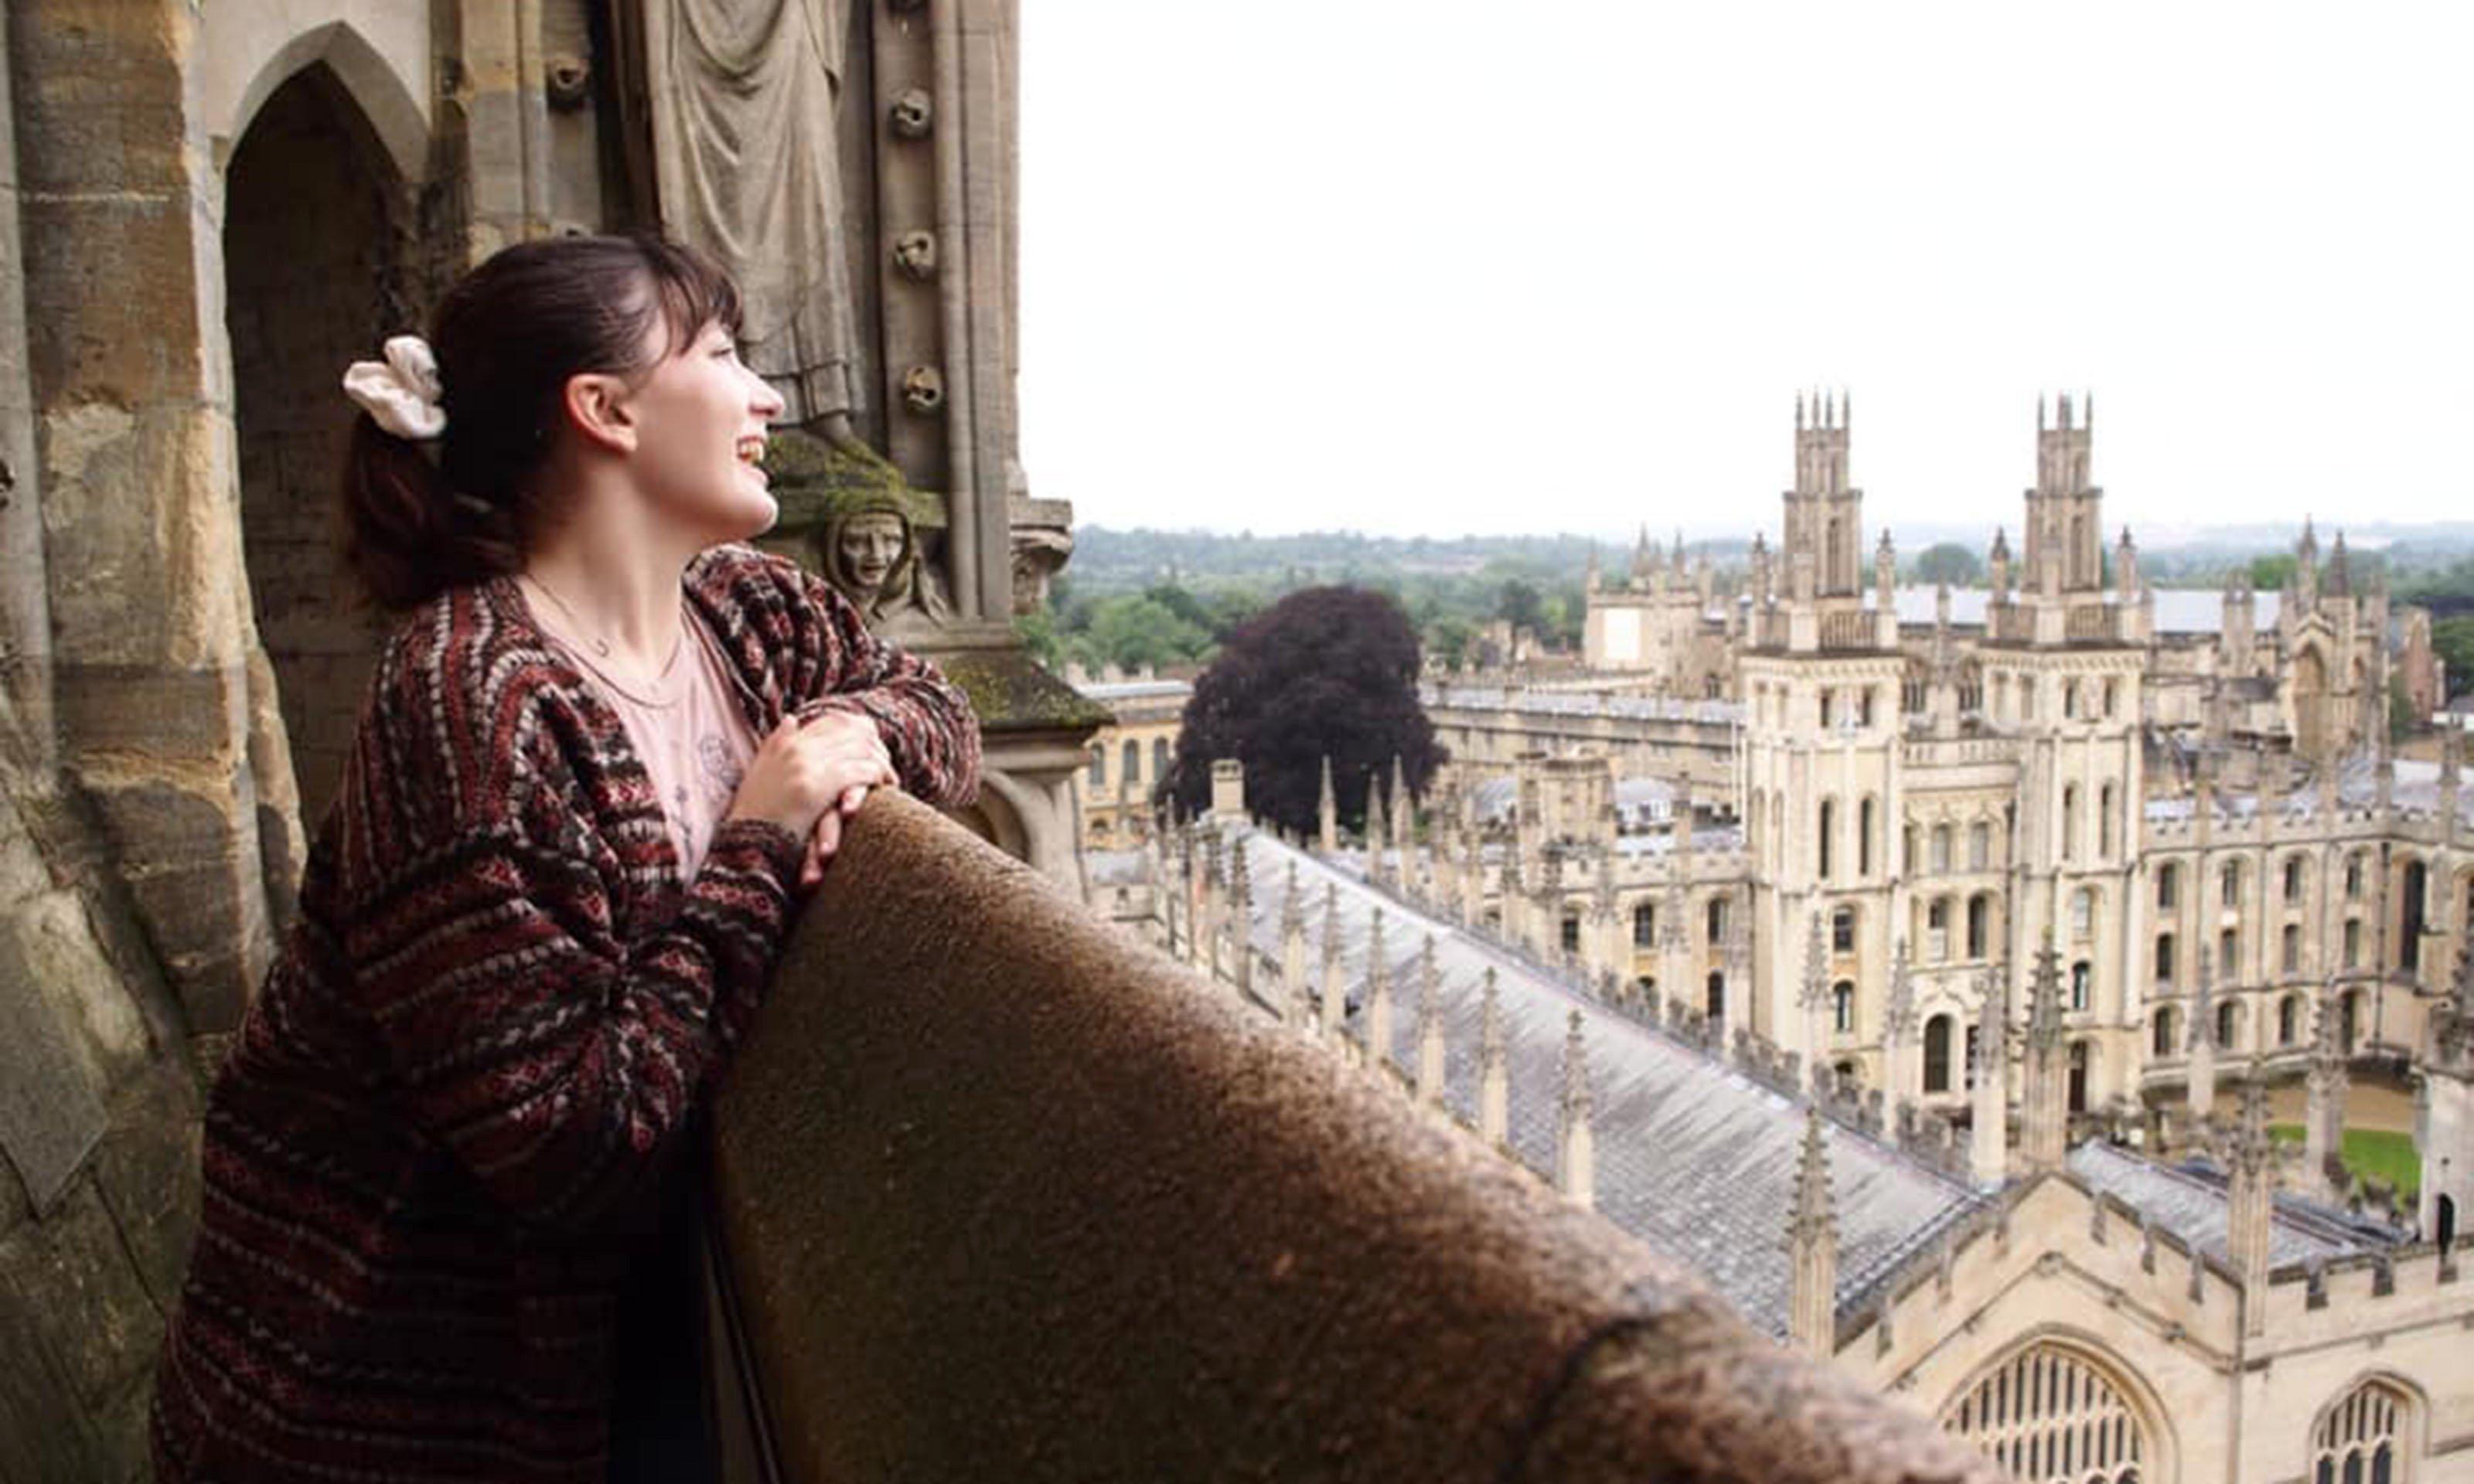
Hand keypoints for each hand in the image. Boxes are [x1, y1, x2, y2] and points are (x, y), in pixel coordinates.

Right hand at [726, 712, 895, 868]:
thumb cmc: (757, 815)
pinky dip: (877, 777)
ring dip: (880, 763)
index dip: (859, 730)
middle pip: (851, 731)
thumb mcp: (761, 771)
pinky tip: (884, 787)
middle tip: (887, 764)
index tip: (873, 745)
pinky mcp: (817, 784)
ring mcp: (806, 764)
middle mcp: (796, 747)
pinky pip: (860, 770)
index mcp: (786, 742)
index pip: (833, 720)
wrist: (749, 846)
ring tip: (889, 778)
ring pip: (860, 749)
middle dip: (875, 746)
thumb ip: (777, 743)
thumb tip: (792, 719)